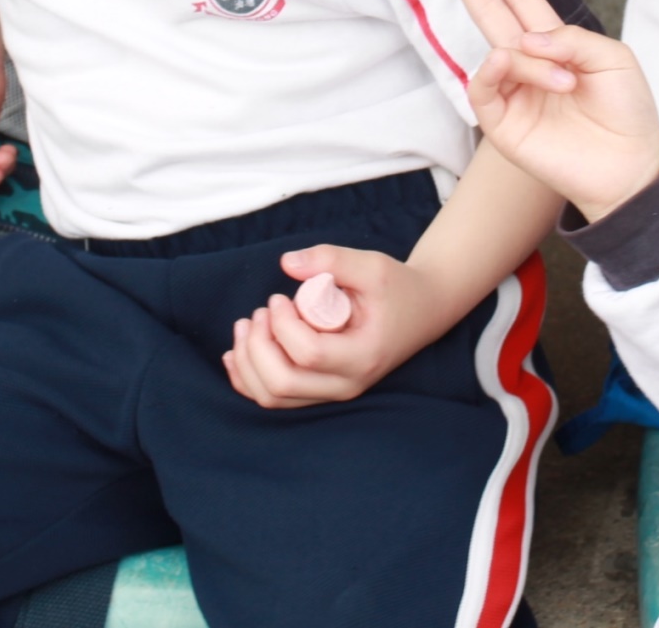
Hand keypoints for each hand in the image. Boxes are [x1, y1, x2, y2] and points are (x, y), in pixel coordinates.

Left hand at [222, 244, 446, 407]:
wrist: (421, 311)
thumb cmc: (397, 288)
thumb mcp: (372, 266)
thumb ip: (331, 260)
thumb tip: (287, 263)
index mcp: (362, 357)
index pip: (307, 354)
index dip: (282, 324)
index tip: (280, 297)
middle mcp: (346, 384)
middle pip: (282, 384)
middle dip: (257, 345)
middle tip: (260, 311)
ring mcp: (332, 393)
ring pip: (272, 397)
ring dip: (248, 362)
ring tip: (247, 325)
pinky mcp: (320, 391)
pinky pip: (274, 399)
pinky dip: (247, 379)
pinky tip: (236, 352)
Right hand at [437, 0, 658, 220]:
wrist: (629, 167)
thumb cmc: (627, 112)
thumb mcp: (613, 59)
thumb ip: (571, 38)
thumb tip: (522, 41)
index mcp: (558, 45)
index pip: (521, 0)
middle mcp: (530, 65)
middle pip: (490, 13)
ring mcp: (513, 93)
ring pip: (498, 52)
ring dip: (528, 59)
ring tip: (565, 82)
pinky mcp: (503, 124)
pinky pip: (482, 88)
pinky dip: (493, 70)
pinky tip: (508, 64)